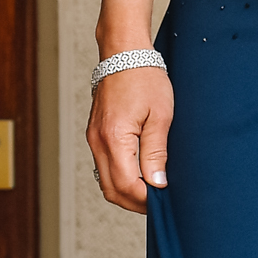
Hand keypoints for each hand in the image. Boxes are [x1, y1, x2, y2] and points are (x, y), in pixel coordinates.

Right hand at [85, 59, 172, 212]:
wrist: (124, 54)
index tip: (165, 201)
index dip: (145, 199)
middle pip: (111, 189)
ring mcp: (93, 139)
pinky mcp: (95, 136)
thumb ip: (156, 152)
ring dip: (126, 192)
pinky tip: (139, 176)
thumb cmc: (146, 78)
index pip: (125, 185)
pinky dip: (119, 178)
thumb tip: (157, 183)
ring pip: (105, 181)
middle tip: (160, 204)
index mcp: (114, 137)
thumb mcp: (161, 114)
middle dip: (135, 202)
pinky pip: (103, 167)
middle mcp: (98, 142)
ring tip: (152, 193)